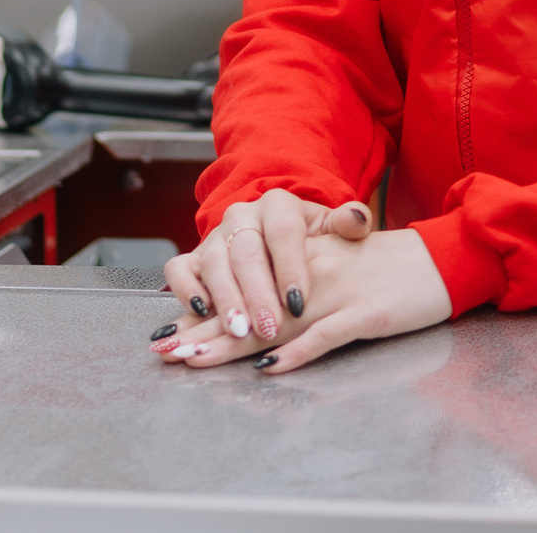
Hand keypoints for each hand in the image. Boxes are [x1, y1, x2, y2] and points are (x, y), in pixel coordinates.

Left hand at [151, 226, 450, 375]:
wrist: (441, 258)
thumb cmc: (386, 268)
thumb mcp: (335, 266)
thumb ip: (297, 285)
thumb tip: (257, 319)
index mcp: (303, 260)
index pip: (247, 285)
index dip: (210, 311)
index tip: (173, 332)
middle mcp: (314, 272)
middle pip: (253, 304)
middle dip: (207, 330)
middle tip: (168, 351)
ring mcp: (340, 292)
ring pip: (278, 319)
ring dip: (235, 343)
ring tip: (197, 360)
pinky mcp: (368, 312)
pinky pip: (327, 334)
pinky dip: (299, 351)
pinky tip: (272, 366)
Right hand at [155, 188, 371, 350]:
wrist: (278, 240)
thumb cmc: (310, 243)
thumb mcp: (331, 233)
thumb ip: (347, 225)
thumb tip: (358, 218)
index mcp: (278, 205)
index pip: (282, 231)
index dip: (289, 267)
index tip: (298, 302)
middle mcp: (242, 216)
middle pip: (246, 251)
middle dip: (256, 293)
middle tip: (268, 327)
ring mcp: (215, 236)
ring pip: (213, 262)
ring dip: (225, 299)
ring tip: (239, 330)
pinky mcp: (193, 257)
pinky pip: (179, 269)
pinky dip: (185, 289)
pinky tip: (200, 313)